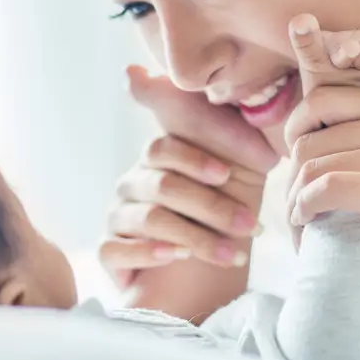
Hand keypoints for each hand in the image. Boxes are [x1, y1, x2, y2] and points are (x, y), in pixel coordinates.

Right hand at [100, 66, 276, 317]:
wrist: (213, 282)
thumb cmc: (225, 218)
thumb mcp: (238, 174)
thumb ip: (225, 130)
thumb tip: (194, 78)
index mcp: (160, 159)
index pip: (164, 147)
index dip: (195, 159)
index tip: (227, 174)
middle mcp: (134, 183)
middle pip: (162, 184)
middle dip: (211, 206)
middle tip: (250, 225)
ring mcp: (118, 216)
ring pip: (148, 218)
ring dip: (196, 237)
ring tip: (234, 253)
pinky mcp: (109, 251)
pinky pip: (115, 248)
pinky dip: (148, 253)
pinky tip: (177, 258)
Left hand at [282, 30, 359, 359]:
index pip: (321, 101)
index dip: (297, 135)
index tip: (297, 169)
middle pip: (310, 138)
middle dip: (293, 177)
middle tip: (295, 208)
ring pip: (313, 166)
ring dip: (295, 200)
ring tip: (302, 222)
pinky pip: (326, 188)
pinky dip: (306, 210)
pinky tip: (307, 225)